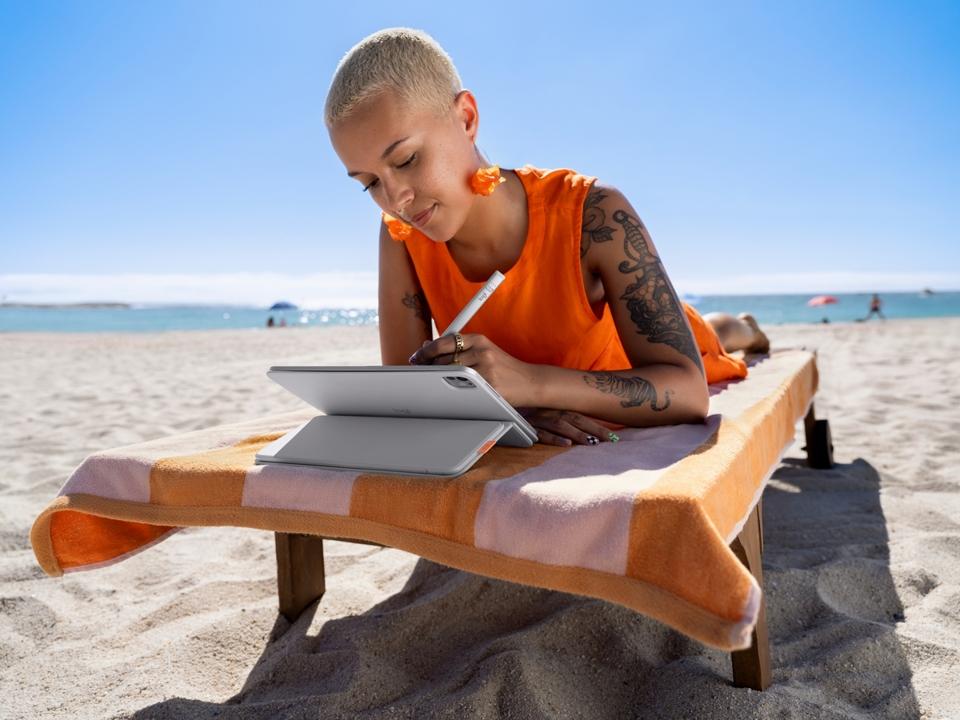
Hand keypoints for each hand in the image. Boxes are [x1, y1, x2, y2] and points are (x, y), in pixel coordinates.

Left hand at [409, 333, 538, 406]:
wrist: (530, 381)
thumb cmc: (503, 367)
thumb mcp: (483, 350)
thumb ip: (458, 347)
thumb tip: (428, 345)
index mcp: (478, 339)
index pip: (443, 341)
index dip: (425, 351)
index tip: (416, 358)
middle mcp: (481, 350)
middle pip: (442, 358)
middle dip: (429, 367)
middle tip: (422, 373)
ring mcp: (485, 368)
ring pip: (449, 373)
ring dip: (438, 379)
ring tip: (438, 382)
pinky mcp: (488, 384)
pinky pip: (462, 388)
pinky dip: (452, 390)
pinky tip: (451, 391)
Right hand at [515, 407, 618, 446]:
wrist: (497, 405)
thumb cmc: (521, 410)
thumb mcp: (541, 411)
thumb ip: (558, 419)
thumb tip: (580, 432)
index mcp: (555, 407)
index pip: (580, 416)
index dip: (597, 425)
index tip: (614, 437)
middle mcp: (549, 411)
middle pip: (576, 419)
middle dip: (595, 430)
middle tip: (612, 441)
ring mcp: (537, 418)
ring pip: (561, 425)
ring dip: (578, 434)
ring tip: (592, 443)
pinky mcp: (526, 426)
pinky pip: (541, 433)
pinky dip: (554, 439)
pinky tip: (566, 445)